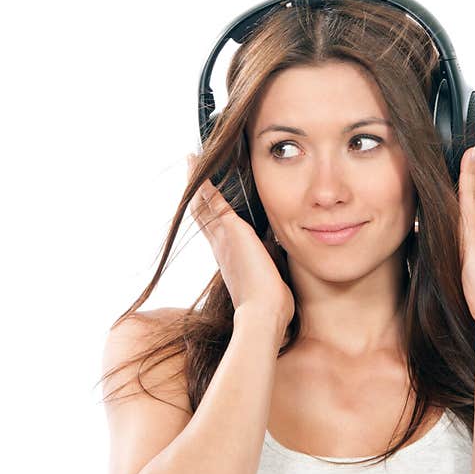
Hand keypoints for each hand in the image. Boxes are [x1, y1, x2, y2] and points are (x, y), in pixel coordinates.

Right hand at [186, 154, 294, 329]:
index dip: (209, 214)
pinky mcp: (230, 229)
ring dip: (197, 182)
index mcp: (230, 258)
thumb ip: (272, 263)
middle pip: (202, 214)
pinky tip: (197, 164)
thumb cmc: (270, 304)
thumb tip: (282, 257)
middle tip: (192, 172)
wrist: (263, 312)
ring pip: (203, 204)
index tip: (205, 200)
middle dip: (197, 194)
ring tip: (192, 161)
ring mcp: (223, 237)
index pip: (215, 230)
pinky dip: (203, 182)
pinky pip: (211, 199)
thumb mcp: (271, 278)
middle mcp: (221, 246)